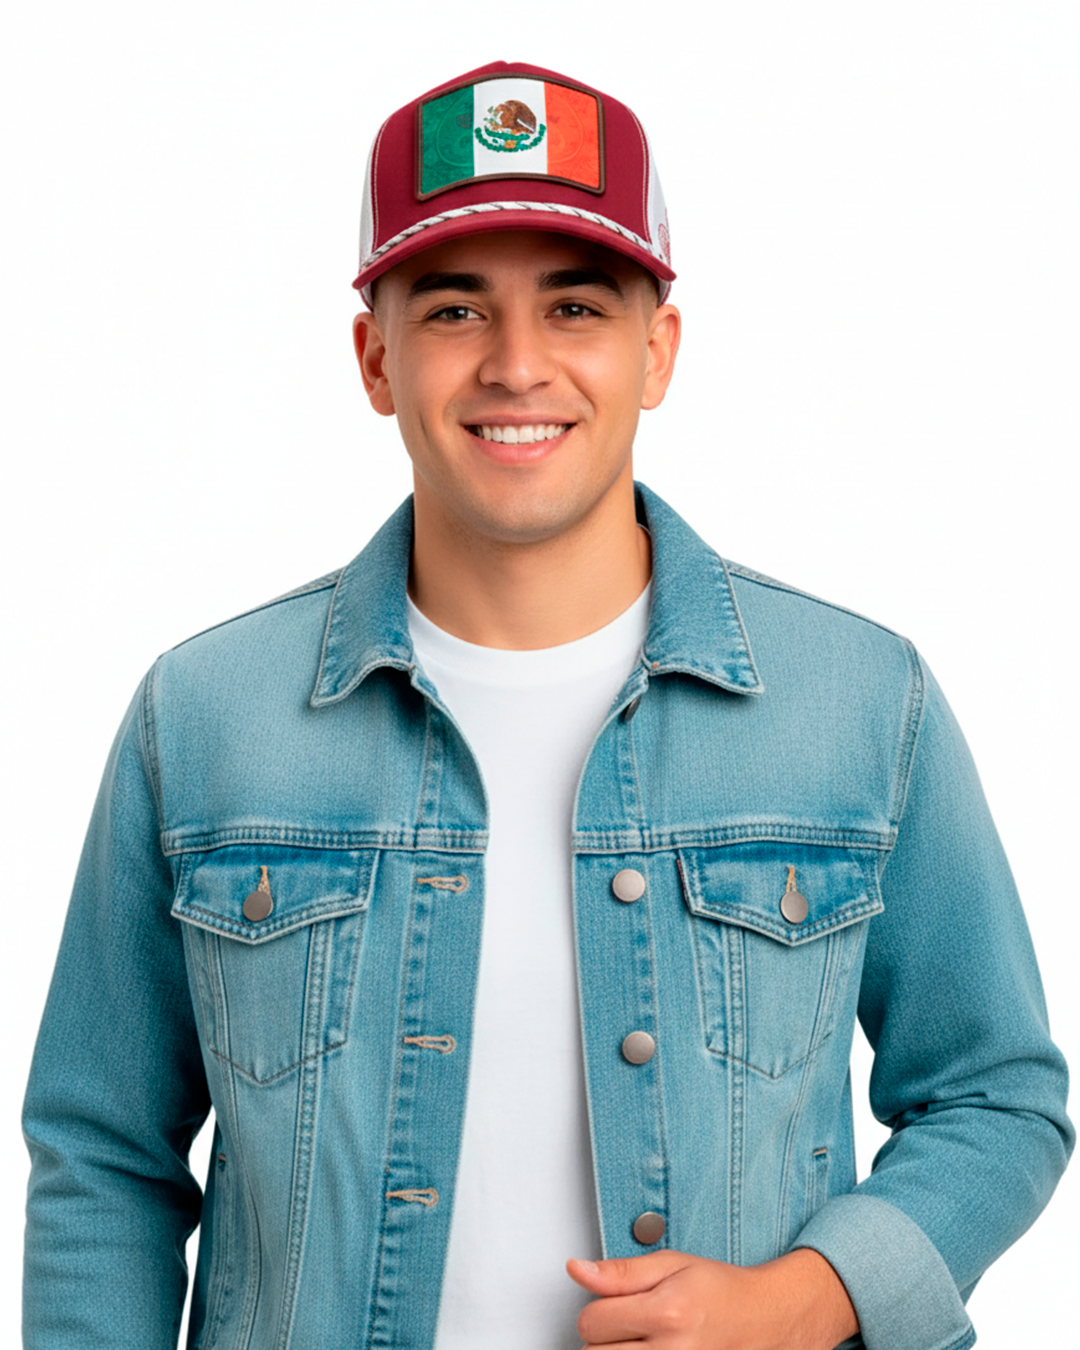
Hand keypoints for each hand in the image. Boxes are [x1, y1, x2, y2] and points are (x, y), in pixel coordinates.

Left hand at [567, 1247, 857, 1349]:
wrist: (766, 1320)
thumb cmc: (721, 1291)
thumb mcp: (671, 1265)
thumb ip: (620, 1272)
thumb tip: (575, 1269)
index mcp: (666, 1314)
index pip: (591, 1322)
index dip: (597, 1309)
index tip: (614, 1305)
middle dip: (604, 1337)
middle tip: (629, 1325)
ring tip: (640, 1342)